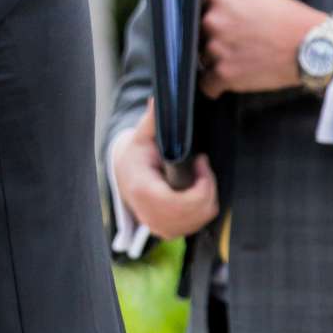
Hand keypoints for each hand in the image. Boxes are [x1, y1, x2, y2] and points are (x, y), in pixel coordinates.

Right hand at [111, 97, 220, 239]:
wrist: (124, 178)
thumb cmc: (134, 157)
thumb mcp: (141, 137)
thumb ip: (152, 121)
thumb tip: (157, 100)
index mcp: (144, 191)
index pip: (184, 201)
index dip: (202, 183)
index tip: (200, 160)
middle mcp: (151, 215)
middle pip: (198, 209)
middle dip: (208, 185)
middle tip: (201, 165)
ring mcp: (160, 227)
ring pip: (202, 216)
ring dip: (207, 194)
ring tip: (197, 175)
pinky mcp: (169, 232)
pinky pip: (199, 222)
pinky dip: (203, 206)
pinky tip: (194, 189)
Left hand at [199, 0, 322, 97]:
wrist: (313, 46)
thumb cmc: (289, 20)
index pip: (200, 10)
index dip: (212, 21)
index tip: (223, 28)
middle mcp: (213, 21)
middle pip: (200, 35)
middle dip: (214, 41)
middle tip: (239, 46)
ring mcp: (216, 48)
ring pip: (203, 59)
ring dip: (217, 62)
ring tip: (243, 61)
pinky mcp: (224, 74)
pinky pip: (207, 85)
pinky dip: (215, 86)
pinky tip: (229, 81)